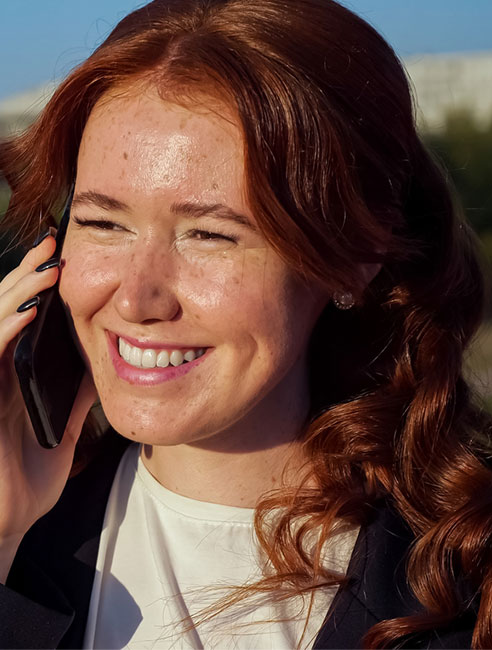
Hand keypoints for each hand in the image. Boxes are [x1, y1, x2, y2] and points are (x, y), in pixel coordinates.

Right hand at [0, 231, 95, 580]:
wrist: (11, 520)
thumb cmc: (32, 475)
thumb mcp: (64, 426)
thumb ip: (75, 396)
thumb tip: (99, 367)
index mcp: (17, 375)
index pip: (23, 320)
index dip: (37, 289)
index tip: (60, 260)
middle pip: (6, 312)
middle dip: (27, 278)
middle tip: (51, 245)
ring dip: (19, 294)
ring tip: (45, 268)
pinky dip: (7, 330)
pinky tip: (29, 314)